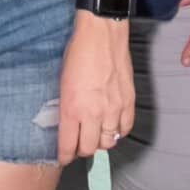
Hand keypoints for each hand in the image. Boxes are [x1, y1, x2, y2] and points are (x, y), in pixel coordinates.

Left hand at [57, 11, 133, 161]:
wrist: (101, 33)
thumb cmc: (77, 52)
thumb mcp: (61, 82)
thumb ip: (64, 106)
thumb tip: (64, 124)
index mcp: (72, 108)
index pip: (68, 146)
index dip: (64, 156)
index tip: (63, 157)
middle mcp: (93, 113)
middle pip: (88, 148)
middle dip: (80, 150)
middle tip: (77, 144)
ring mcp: (113, 108)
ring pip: (107, 142)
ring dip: (99, 141)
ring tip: (94, 133)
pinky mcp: (128, 101)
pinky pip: (125, 129)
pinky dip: (117, 131)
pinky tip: (111, 125)